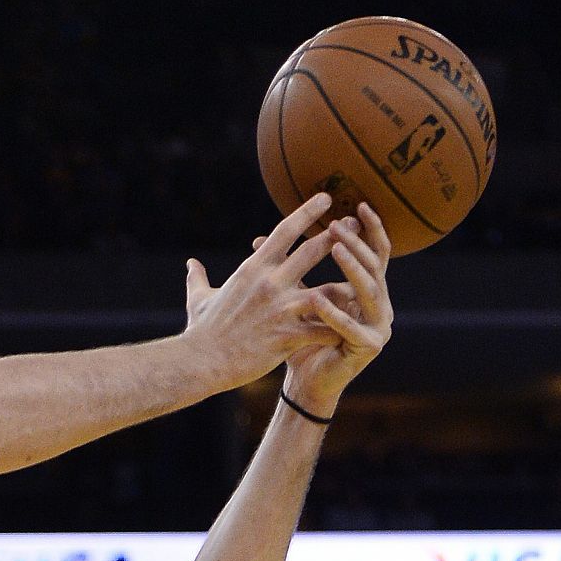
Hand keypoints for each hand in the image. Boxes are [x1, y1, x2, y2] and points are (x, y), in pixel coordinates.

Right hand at [182, 193, 349, 389]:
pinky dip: (342, 327)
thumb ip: (198, 279)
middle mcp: (269, 283)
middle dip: (338, 235)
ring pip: (328, 290)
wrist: (201, 361)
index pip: (284, 232)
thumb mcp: (198, 299)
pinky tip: (358, 325)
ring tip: (370, 280)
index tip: (326, 198)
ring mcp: (281, 309)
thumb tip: (191, 264)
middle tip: (355, 223)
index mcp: (252, 269)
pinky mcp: (288, 335)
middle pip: (312, 251)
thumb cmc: (201, 331)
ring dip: (350, 284)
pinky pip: (325, 329)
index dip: (307, 212)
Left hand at [280, 202, 392, 417]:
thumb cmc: (297, 338)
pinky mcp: (369, 346)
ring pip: (369, 290)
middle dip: (357, 242)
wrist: (305, 381)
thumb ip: (282, 270)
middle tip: (339, 222)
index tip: (357, 204)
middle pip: (374, 265)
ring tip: (336, 249)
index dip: (369, 228)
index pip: (373, 252)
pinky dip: (336, 313)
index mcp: (365, 289)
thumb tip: (258, 241)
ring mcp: (378, 325)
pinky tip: (318, 299)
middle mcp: (378, 303)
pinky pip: (353, 327)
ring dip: (352, 268)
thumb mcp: (290, 299)